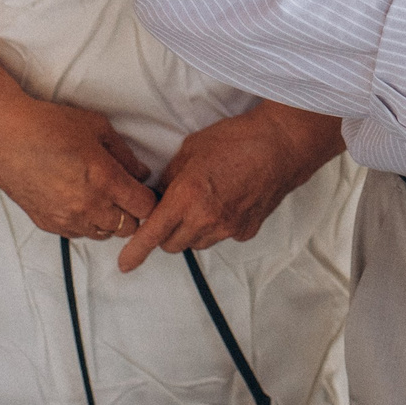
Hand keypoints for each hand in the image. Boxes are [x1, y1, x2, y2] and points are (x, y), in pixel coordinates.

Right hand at [0, 98, 159, 244]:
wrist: (5, 138)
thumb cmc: (49, 126)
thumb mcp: (98, 128)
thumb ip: (125, 155)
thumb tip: (141, 173)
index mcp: (105, 180)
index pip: (144, 208)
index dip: (149, 200)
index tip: (146, 192)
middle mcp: (88, 206)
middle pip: (128, 227)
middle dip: (132, 212)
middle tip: (125, 194)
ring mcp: (67, 218)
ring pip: (103, 234)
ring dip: (109, 220)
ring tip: (101, 197)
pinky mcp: (48, 224)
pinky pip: (78, 234)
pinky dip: (85, 223)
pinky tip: (79, 202)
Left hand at [119, 103, 343, 268]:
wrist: (282, 145)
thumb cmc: (236, 139)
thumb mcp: (191, 148)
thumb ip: (171, 176)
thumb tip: (161, 193)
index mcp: (186, 198)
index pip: (152, 234)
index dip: (135, 252)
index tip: (124, 264)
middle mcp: (206, 220)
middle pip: (172, 245)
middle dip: (165, 232)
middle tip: (173, 209)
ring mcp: (228, 228)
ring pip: (197, 243)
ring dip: (191, 230)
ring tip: (205, 201)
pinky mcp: (247, 230)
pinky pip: (221, 236)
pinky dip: (217, 226)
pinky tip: (228, 201)